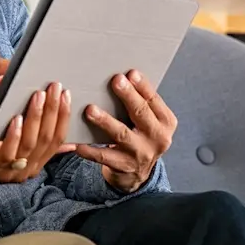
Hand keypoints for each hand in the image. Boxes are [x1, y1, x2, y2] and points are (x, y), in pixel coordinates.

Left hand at [0, 82, 73, 185]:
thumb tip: (66, 134)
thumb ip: (38, 140)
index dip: (64, 116)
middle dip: (53, 111)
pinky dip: (14, 133)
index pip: (58, 139)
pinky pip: (8, 151)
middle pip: (47, 139)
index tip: (66, 94)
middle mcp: (28, 169)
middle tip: (54, 88)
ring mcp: (11, 171)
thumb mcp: (17, 145)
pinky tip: (16, 117)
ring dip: (36, 117)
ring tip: (38, 96)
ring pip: (30, 143)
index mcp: (36, 162)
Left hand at [70, 70, 175, 193]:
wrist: (138, 172)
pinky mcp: (124, 166)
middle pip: (141, 114)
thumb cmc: (139, 136)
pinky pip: (104, 157)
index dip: (143, 86)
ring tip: (90, 110)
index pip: (153, 101)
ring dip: (105, 121)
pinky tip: (78, 144)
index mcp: (165, 122)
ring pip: (121, 134)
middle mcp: (157, 138)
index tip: (131, 73)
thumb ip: (140, 102)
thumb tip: (122, 76)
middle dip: (128, 96)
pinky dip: (90, 150)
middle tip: (116, 81)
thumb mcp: (148, 121)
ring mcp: (141, 154)